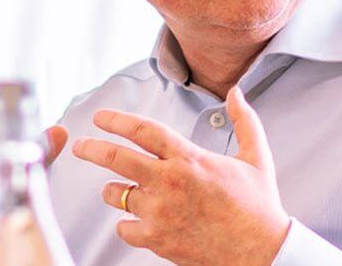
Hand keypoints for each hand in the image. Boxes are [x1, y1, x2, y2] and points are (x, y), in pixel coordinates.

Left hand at [73, 88, 289, 265]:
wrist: (260, 253)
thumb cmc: (259, 207)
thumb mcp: (257, 158)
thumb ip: (244, 121)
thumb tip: (236, 92)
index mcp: (190, 159)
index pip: (144, 131)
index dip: (117, 120)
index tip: (100, 117)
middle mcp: (169, 182)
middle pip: (116, 158)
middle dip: (92, 149)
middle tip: (80, 146)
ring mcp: (160, 212)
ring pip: (117, 195)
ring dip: (114, 191)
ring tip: (119, 190)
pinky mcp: (157, 239)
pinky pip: (125, 227)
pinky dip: (127, 224)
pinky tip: (137, 221)